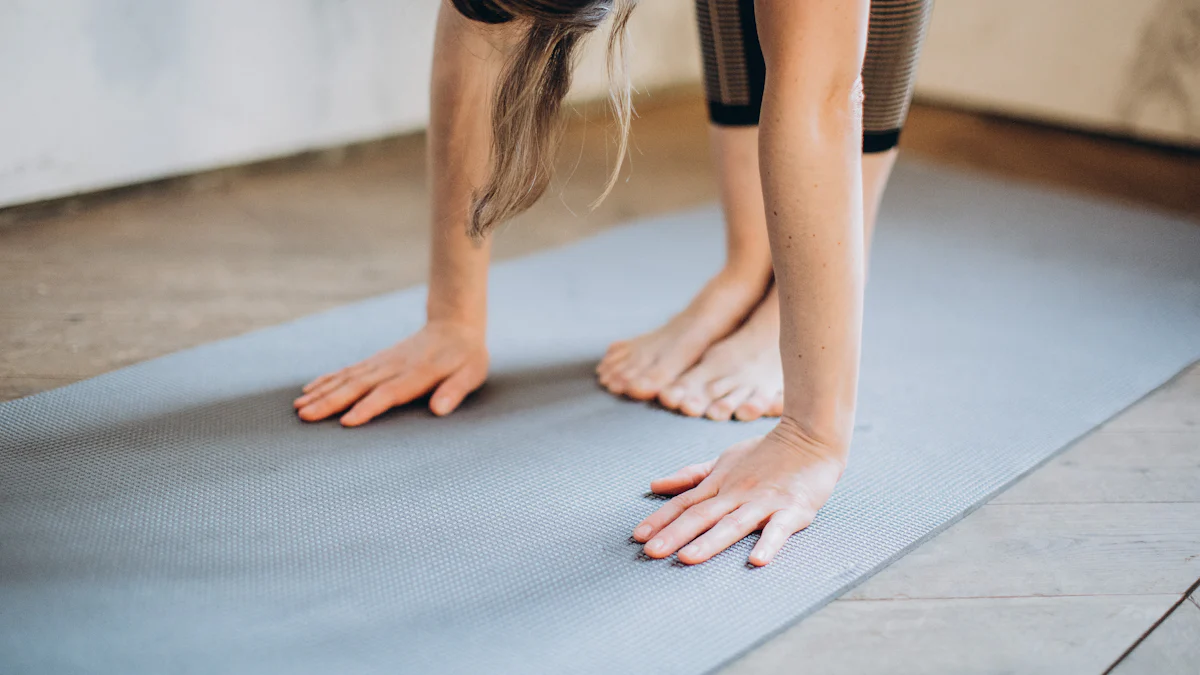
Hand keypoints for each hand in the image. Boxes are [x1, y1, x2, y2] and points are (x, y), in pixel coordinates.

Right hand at [293, 320, 488, 425]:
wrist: (454, 327)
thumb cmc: (465, 357)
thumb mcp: (471, 374)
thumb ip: (455, 391)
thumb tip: (440, 410)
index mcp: (416, 374)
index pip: (388, 393)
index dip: (367, 407)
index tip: (346, 422)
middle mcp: (393, 367)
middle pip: (358, 386)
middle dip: (330, 402)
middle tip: (306, 417)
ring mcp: (381, 363)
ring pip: (347, 378)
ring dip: (322, 392)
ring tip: (299, 407)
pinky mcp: (375, 361)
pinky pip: (347, 371)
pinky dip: (326, 380)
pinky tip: (308, 389)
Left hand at [632, 419, 846, 565]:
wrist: (811, 436)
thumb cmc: (766, 452)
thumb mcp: (724, 460)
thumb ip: (691, 475)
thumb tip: (655, 485)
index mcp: (720, 484)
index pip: (684, 503)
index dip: (660, 519)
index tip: (638, 536)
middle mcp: (737, 493)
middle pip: (702, 516)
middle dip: (675, 534)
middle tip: (651, 552)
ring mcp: (764, 502)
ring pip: (733, 524)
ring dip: (710, 541)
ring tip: (689, 558)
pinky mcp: (794, 509)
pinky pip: (780, 528)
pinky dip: (769, 543)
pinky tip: (756, 560)